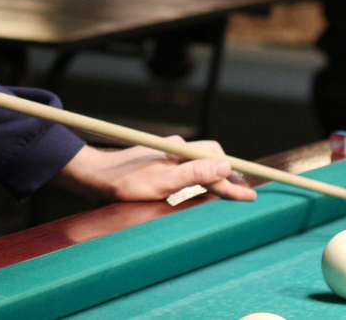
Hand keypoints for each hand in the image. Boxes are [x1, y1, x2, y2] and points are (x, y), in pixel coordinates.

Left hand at [50, 139, 257, 203]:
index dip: (234, 181)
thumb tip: (227, 166)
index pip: (217, 162)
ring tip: (229, 192)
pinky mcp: (157, 163)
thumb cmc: (124, 182)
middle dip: (228, 175)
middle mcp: (175, 149)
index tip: (251, 196)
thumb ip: (194, 174)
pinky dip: (199, 179)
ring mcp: (166, 155)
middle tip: (242, 194)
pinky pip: (186, 168)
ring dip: (214, 177)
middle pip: (210, 159)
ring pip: (199, 163)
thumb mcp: (162, 183)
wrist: (93, 176)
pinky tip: (200, 188)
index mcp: (179, 151)